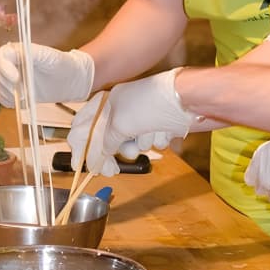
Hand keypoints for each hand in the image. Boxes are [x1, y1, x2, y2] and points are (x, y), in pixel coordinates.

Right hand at [0, 42, 93, 106]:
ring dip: (10, 94)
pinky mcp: (16, 92)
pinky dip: (11, 102)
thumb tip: (15, 54)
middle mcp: (12, 63)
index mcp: (18, 51)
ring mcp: (13, 78)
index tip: (16, 79)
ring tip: (27, 96)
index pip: (2, 56)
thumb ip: (30, 53)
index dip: (5, 67)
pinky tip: (25, 102)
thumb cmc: (62, 64)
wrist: (71, 79)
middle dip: (9, 84)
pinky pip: (4, 99)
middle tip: (25, 92)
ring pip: (0, 87)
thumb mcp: (48, 56)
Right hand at [67, 69, 196, 175]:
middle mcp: (122, 108)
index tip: (79, 164)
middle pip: (107, 138)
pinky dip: (157, 139)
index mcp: (108, 101)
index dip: (80, 145)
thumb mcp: (119, 124)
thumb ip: (105, 142)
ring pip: (132, 142)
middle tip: (111, 170)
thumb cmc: (152, 103)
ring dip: (140, 143)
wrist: (190, 98)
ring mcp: (142, 117)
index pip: (84, 125)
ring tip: (147, 138)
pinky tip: (163, 131)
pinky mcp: (159, 125)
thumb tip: (100, 155)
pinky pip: (151, 141)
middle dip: (110, 153)